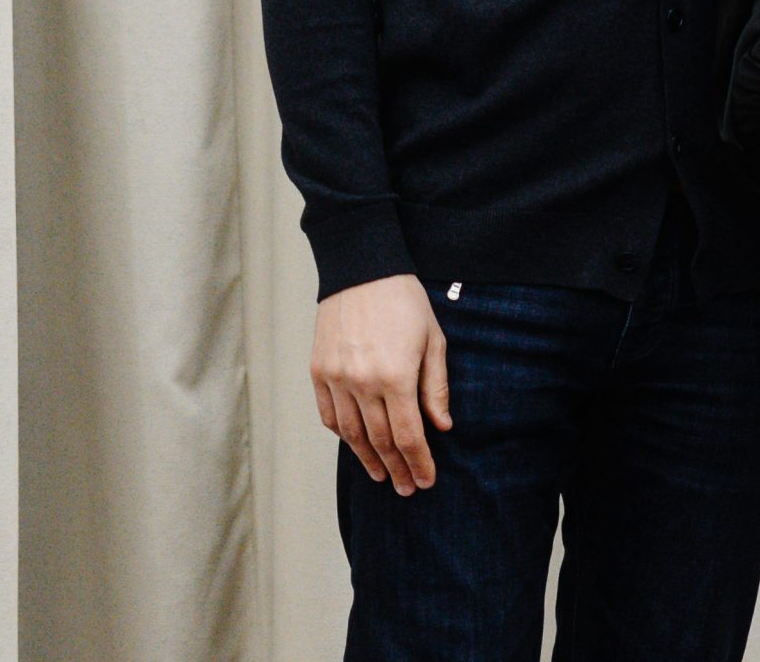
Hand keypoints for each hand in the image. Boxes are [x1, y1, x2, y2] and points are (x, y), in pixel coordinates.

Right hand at [311, 273, 450, 496]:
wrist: (361, 270)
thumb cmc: (404, 302)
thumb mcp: (433, 340)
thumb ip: (436, 386)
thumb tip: (441, 426)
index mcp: (395, 376)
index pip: (408, 434)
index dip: (418, 462)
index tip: (426, 480)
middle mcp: (362, 383)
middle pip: (379, 440)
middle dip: (396, 468)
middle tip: (407, 488)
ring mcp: (336, 378)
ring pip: (351, 434)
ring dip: (367, 459)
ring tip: (382, 476)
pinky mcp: (318, 371)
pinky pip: (329, 414)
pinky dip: (342, 434)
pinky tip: (355, 445)